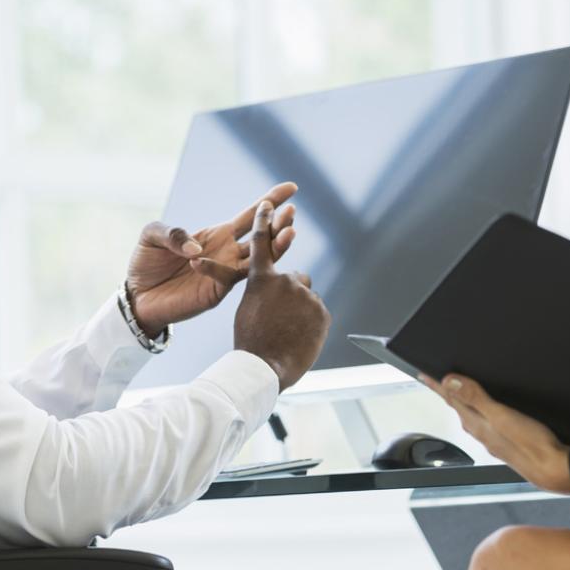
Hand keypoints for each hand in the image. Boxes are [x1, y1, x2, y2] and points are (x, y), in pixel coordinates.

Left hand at [126, 182, 298, 335]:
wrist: (137, 297)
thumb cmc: (147, 263)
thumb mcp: (153, 236)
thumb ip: (172, 233)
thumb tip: (195, 249)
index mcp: (219, 235)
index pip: (251, 215)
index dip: (270, 201)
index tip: (292, 188)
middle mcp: (228, 253)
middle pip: (263, 236)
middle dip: (280, 223)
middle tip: (292, 212)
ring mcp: (225, 273)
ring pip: (259, 259)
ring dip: (275, 247)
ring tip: (288, 233)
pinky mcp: (215, 292)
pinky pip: (226, 278)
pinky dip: (220, 268)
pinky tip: (198, 260)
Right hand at [234, 200, 329, 390]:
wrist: (265, 367)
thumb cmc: (251, 342)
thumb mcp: (248, 309)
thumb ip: (262, 292)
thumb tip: (276, 291)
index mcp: (261, 279)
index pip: (263, 243)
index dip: (266, 221)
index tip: (269, 202)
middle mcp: (285, 280)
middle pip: (295, 278)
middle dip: (291, 293)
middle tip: (280, 316)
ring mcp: (306, 295)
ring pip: (307, 296)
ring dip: (301, 309)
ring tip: (289, 330)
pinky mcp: (321, 310)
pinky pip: (317, 311)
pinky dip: (311, 322)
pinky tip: (299, 336)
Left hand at [421, 373, 569, 494]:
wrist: (554, 472)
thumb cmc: (532, 446)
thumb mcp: (502, 416)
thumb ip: (476, 398)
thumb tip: (449, 382)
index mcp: (478, 424)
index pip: (452, 399)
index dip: (437, 385)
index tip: (423, 375)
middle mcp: (483, 433)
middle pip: (459, 408)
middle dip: (448, 393)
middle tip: (437, 382)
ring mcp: (495, 440)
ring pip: (472, 417)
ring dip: (463, 403)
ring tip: (457, 394)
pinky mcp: (508, 444)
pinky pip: (486, 424)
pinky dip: (481, 413)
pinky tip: (488, 414)